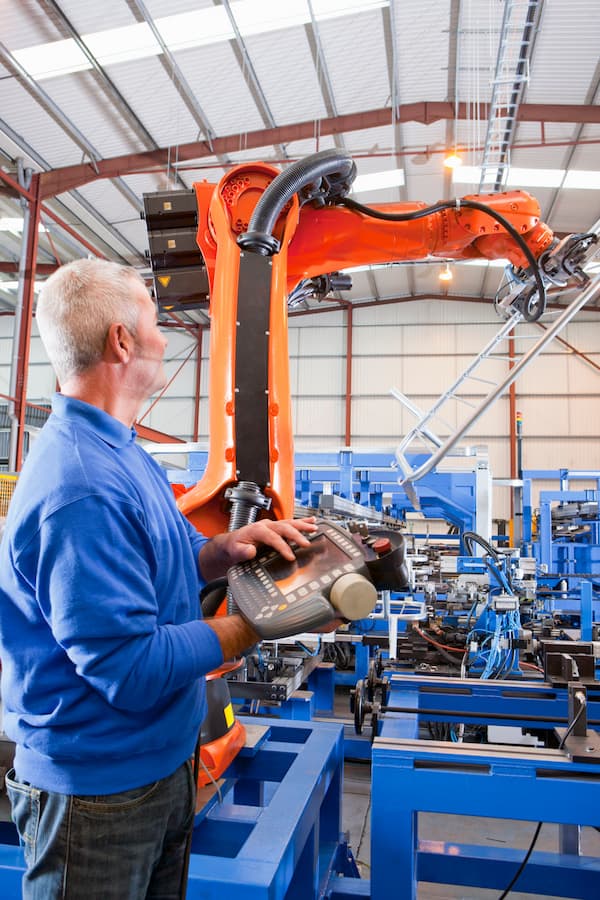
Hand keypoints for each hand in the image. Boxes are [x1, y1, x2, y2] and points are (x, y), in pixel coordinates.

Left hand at [199, 517, 317, 580]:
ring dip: (303, 525)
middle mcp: (266, 525)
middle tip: (306, 543)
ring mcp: (272, 525)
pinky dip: (302, 522)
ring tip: (315, 528)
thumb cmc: (234, 547)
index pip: (273, 537)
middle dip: (296, 534)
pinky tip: (312, 521)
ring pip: (290, 523)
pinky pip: (290, 523)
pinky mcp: (276, 528)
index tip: (290, 556)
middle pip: (284, 527)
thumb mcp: (234, 551)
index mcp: (257, 530)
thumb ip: (241, 551)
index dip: (282, 547)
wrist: (231, 544)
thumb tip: (250, 551)